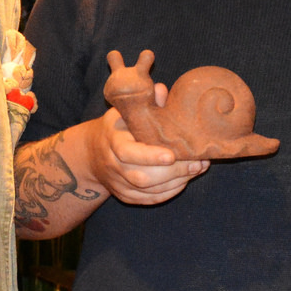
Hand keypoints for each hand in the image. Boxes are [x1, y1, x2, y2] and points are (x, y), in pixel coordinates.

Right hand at [78, 84, 207, 204]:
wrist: (93, 153)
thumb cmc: (118, 127)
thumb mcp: (125, 111)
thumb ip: (145, 103)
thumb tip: (162, 90)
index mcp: (112, 140)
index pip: (128, 153)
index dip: (150, 156)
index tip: (172, 155)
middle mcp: (112, 165)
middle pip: (142, 177)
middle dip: (173, 172)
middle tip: (198, 163)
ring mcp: (117, 183)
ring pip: (148, 191)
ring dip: (176, 182)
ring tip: (198, 168)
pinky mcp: (125, 196)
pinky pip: (149, 199)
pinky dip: (169, 192)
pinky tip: (185, 180)